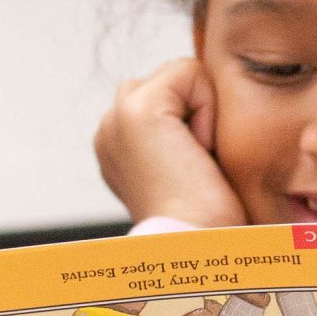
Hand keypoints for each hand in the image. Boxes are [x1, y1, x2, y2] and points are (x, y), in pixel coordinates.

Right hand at [95, 58, 245, 227]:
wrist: (200, 243)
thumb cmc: (208, 217)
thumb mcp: (191, 163)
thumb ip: (184, 128)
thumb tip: (202, 107)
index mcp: (117, 145)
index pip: (167, 95)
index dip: (197, 121)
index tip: (195, 168)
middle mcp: (108, 129)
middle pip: (171, 80)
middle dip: (196, 111)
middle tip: (198, 163)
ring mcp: (115, 119)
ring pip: (179, 74)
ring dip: (201, 110)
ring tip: (198, 157)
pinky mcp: (136, 111)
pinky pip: (189, 72)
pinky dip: (207, 108)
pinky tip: (199, 149)